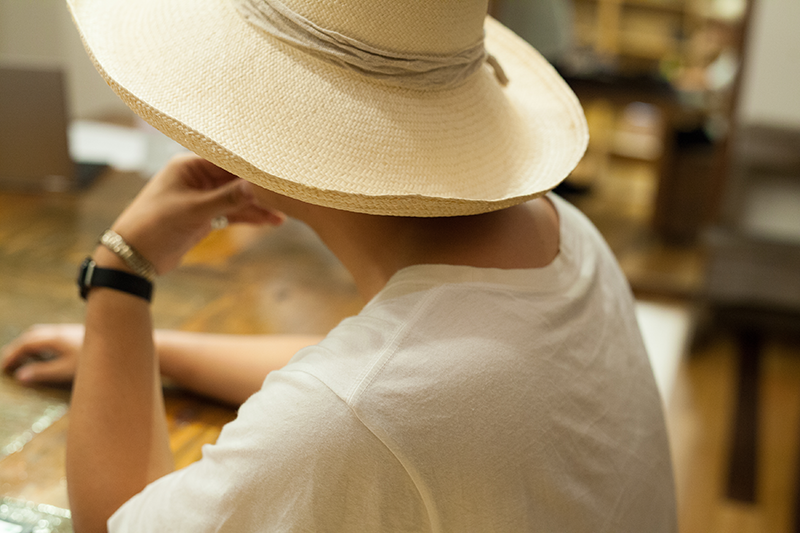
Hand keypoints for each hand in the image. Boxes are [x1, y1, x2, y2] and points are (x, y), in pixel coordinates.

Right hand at [1, 324, 83, 384]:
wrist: (118, 348)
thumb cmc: (91, 360)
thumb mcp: (66, 370)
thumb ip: (42, 372)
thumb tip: (20, 376)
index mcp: (53, 338)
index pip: (25, 343)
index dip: (12, 355)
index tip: (3, 367)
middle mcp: (58, 331)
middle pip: (30, 336)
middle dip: (17, 348)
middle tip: (8, 363)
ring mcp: (67, 330)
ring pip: (40, 334)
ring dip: (28, 345)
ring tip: (23, 359)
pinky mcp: (75, 333)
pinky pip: (50, 335)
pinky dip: (39, 344)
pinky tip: (45, 354)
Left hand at [109, 154, 283, 274]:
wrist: (134, 256)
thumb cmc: (154, 225)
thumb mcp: (192, 211)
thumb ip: (225, 199)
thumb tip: (255, 187)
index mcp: (189, 166)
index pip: (227, 158)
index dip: (252, 164)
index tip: (276, 168)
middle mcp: (198, 178)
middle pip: (237, 178)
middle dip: (260, 187)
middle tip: (287, 192)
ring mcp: (203, 197)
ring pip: (238, 198)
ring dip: (259, 206)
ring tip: (285, 213)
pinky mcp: (207, 216)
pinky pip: (234, 212)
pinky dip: (251, 217)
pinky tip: (270, 221)